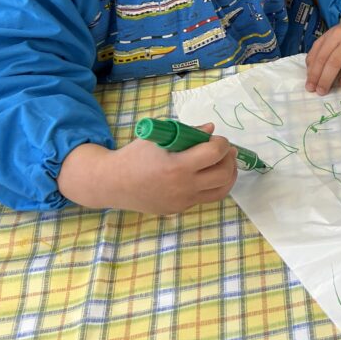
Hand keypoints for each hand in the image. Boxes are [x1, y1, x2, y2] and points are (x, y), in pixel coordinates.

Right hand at [58, 123, 237, 212]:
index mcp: (176, 166)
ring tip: (224, 163)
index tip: (217, 139)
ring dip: (228, 175)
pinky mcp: (179, 209)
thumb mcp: (158, 138)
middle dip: (229, 159)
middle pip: (224, 175)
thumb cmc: (135, 156)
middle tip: (226, 151)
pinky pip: (205, 198)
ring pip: (221, 191)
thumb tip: (210, 130)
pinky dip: (212, 185)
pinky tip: (208, 174)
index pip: (214, 153)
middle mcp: (182, 187)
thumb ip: (187, 133)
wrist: (112, 184)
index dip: (221, 143)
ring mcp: (182, 201)